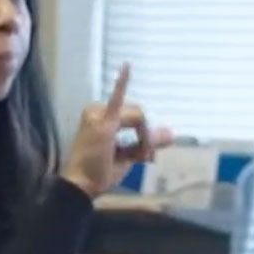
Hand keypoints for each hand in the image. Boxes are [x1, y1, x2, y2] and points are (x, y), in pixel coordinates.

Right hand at [61, 64, 173, 197]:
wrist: (81, 186)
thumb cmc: (97, 173)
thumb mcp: (128, 156)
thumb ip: (147, 142)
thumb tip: (171, 133)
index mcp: (100, 115)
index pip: (134, 116)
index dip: (144, 135)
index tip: (145, 155)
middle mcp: (96, 110)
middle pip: (138, 114)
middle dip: (145, 137)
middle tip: (144, 158)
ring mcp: (99, 115)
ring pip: (139, 116)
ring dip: (144, 138)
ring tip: (140, 157)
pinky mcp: (103, 124)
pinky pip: (118, 99)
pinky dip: (122, 81)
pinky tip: (127, 66)